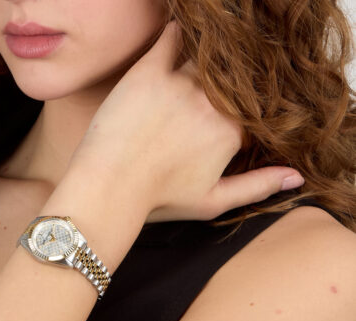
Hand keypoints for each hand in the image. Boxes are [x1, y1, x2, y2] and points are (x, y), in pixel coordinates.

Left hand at [66, 20, 304, 221]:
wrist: (108, 189)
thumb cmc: (158, 199)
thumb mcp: (213, 202)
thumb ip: (257, 186)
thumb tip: (296, 176)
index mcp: (232, 130)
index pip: (252, 104)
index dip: (242, 105)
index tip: (224, 111)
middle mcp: (213, 101)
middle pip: (233, 76)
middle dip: (228, 80)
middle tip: (204, 93)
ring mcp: (181, 82)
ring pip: (208, 55)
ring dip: (207, 56)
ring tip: (194, 68)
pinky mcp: (149, 71)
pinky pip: (172, 37)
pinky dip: (179, 34)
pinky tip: (180, 38)